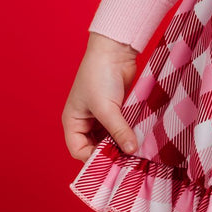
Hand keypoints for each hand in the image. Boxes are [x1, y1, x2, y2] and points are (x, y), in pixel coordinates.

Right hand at [61, 33, 140, 161]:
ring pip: (109, 140)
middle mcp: (85, 122)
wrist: (115, 49)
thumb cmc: (100, 75)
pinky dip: (127, 135)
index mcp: (73, 121)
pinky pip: (120, 129)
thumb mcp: (107, 107)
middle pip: (95, 148)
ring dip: (120, 145)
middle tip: (127, 161)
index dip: (93, 159)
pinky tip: (139, 140)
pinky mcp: (116, 111)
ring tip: (135, 152)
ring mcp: (101, 117)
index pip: (78, 151)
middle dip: (109, 154)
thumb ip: (119, 131)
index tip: (113, 162)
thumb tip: (131, 151)